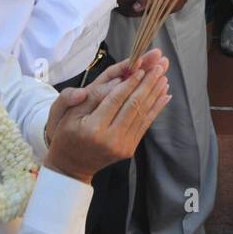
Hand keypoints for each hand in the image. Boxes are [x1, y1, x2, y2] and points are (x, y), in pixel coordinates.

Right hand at [43, 60, 171, 181]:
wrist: (71, 166)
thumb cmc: (67, 134)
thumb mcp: (69, 113)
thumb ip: (92, 96)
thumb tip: (117, 80)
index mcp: (94, 128)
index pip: (116, 100)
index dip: (130, 82)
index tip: (141, 67)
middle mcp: (111, 139)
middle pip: (133, 106)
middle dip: (148, 84)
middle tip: (159, 66)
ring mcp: (122, 146)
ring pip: (142, 114)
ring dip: (155, 94)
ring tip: (163, 76)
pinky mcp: (129, 149)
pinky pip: (145, 125)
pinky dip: (155, 108)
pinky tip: (164, 95)